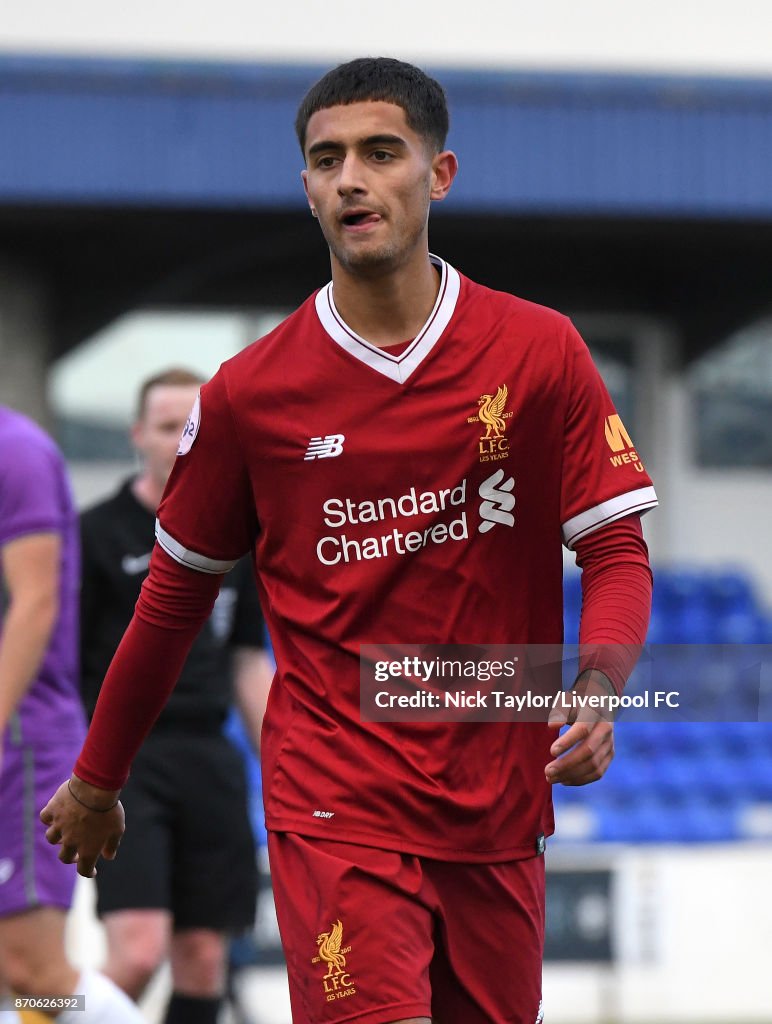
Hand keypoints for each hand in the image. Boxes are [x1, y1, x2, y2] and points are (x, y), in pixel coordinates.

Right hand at [39, 776, 124, 877]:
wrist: (95, 788)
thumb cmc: (109, 810)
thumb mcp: (117, 829)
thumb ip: (112, 845)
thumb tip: (109, 856)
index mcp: (87, 849)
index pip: (84, 870)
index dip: (88, 872)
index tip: (92, 870)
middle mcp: (70, 841)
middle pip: (64, 857)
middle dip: (70, 856)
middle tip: (76, 851)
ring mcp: (60, 825)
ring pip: (51, 838)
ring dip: (58, 836)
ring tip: (65, 830)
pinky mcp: (53, 810)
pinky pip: (45, 817)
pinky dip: (49, 817)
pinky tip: (56, 814)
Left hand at [544, 670, 614, 785]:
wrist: (599, 704)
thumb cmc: (576, 702)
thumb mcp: (567, 700)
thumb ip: (560, 710)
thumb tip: (552, 725)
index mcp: (595, 712)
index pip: (583, 730)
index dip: (568, 741)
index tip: (551, 751)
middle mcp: (606, 729)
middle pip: (588, 752)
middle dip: (566, 764)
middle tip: (547, 771)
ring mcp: (610, 744)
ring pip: (593, 766)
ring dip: (571, 775)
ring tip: (551, 778)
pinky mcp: (610, 755)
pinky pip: (598, 773)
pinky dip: (581, 780)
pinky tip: (564, 781)